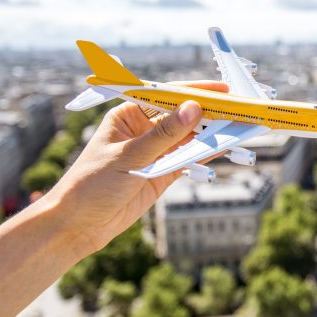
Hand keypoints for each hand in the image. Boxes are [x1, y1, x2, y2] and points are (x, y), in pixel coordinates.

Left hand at [48, 80, 228, 258]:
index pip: (166, 97)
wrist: (77, 226)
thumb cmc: (90, 184)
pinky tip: (223, 147)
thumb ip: (163, 135)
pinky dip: (205, 154)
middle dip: (208, 113)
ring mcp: (154, 153)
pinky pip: (187, 160)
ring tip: (238, 127)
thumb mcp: (128, 156)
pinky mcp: (161, 174)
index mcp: (128, 115)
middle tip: (238, 110)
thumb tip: (193, 109)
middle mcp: (143, 131)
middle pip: (181, 116)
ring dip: (211, 134)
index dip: (194, 92)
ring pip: (188, 138)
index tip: (222, 91)